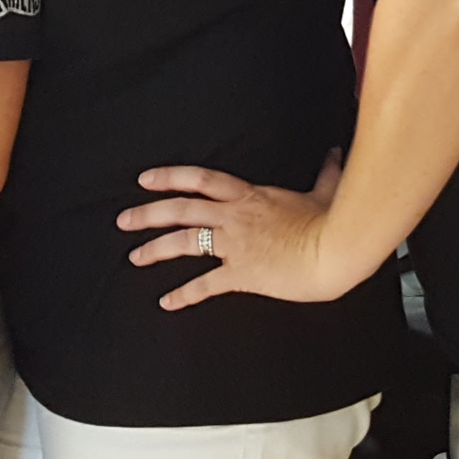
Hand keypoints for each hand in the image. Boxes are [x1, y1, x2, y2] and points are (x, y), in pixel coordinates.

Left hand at [116, 151, 347, 309]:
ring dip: (155, 249)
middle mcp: (234, 216)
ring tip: (135, 256)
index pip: (200, 179)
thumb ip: (326, 173)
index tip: (145, 180)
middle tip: (123, 220)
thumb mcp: (326, 192)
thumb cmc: (331, 222)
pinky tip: (166, 303)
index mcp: (249, 196)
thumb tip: (335, 155)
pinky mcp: (241, 273)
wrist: (335, 250)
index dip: (169, 177)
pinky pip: (205, 285)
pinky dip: (183, 294)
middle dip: (148, 214)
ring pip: (184, 242)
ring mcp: (234, 244)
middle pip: (181, 209)